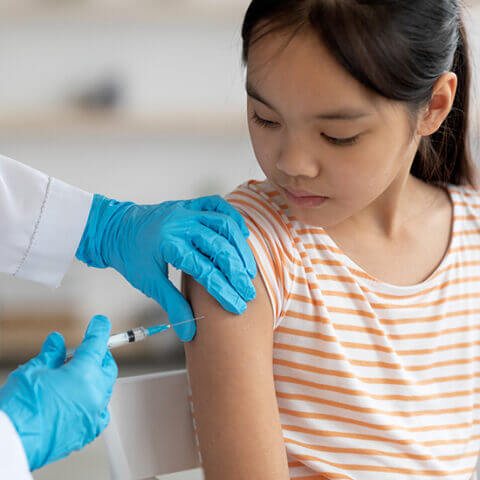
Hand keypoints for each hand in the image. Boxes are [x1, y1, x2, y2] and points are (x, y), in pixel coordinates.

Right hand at [0, 315, 117, 470]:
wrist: (11, 445)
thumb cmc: (20, 408)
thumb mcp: (33, 372)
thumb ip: (51, 355)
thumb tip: (57, 342)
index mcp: (84, 373)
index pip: (98, 344)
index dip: (99, 329)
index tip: (100, 323)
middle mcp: (95, 393)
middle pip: (106, 366)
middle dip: (98, 356)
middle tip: (82, 353)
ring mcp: (94, 413)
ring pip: (104, 388)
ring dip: (94, 379)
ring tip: (73, 378)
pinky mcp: (88, 431)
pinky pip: (100, 412)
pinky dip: (94, 403)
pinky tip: (80, 400)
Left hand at [76, 195, 256, 340]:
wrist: (115, 229)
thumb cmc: (131, 256)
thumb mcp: (149, 283)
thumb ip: (173, 305)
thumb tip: (190, 333)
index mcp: (169, 244)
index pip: (205, 271)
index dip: (224, 291)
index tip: (237, 307)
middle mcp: (181, 224)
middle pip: (220, 248)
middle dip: (238, 273)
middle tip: (248, 293)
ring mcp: (187, 210)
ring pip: (224, 224)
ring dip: (240, 248)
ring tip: (249, 270)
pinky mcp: (190, 204)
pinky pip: (217, 204)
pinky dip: (233, 218)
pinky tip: (242, 235)